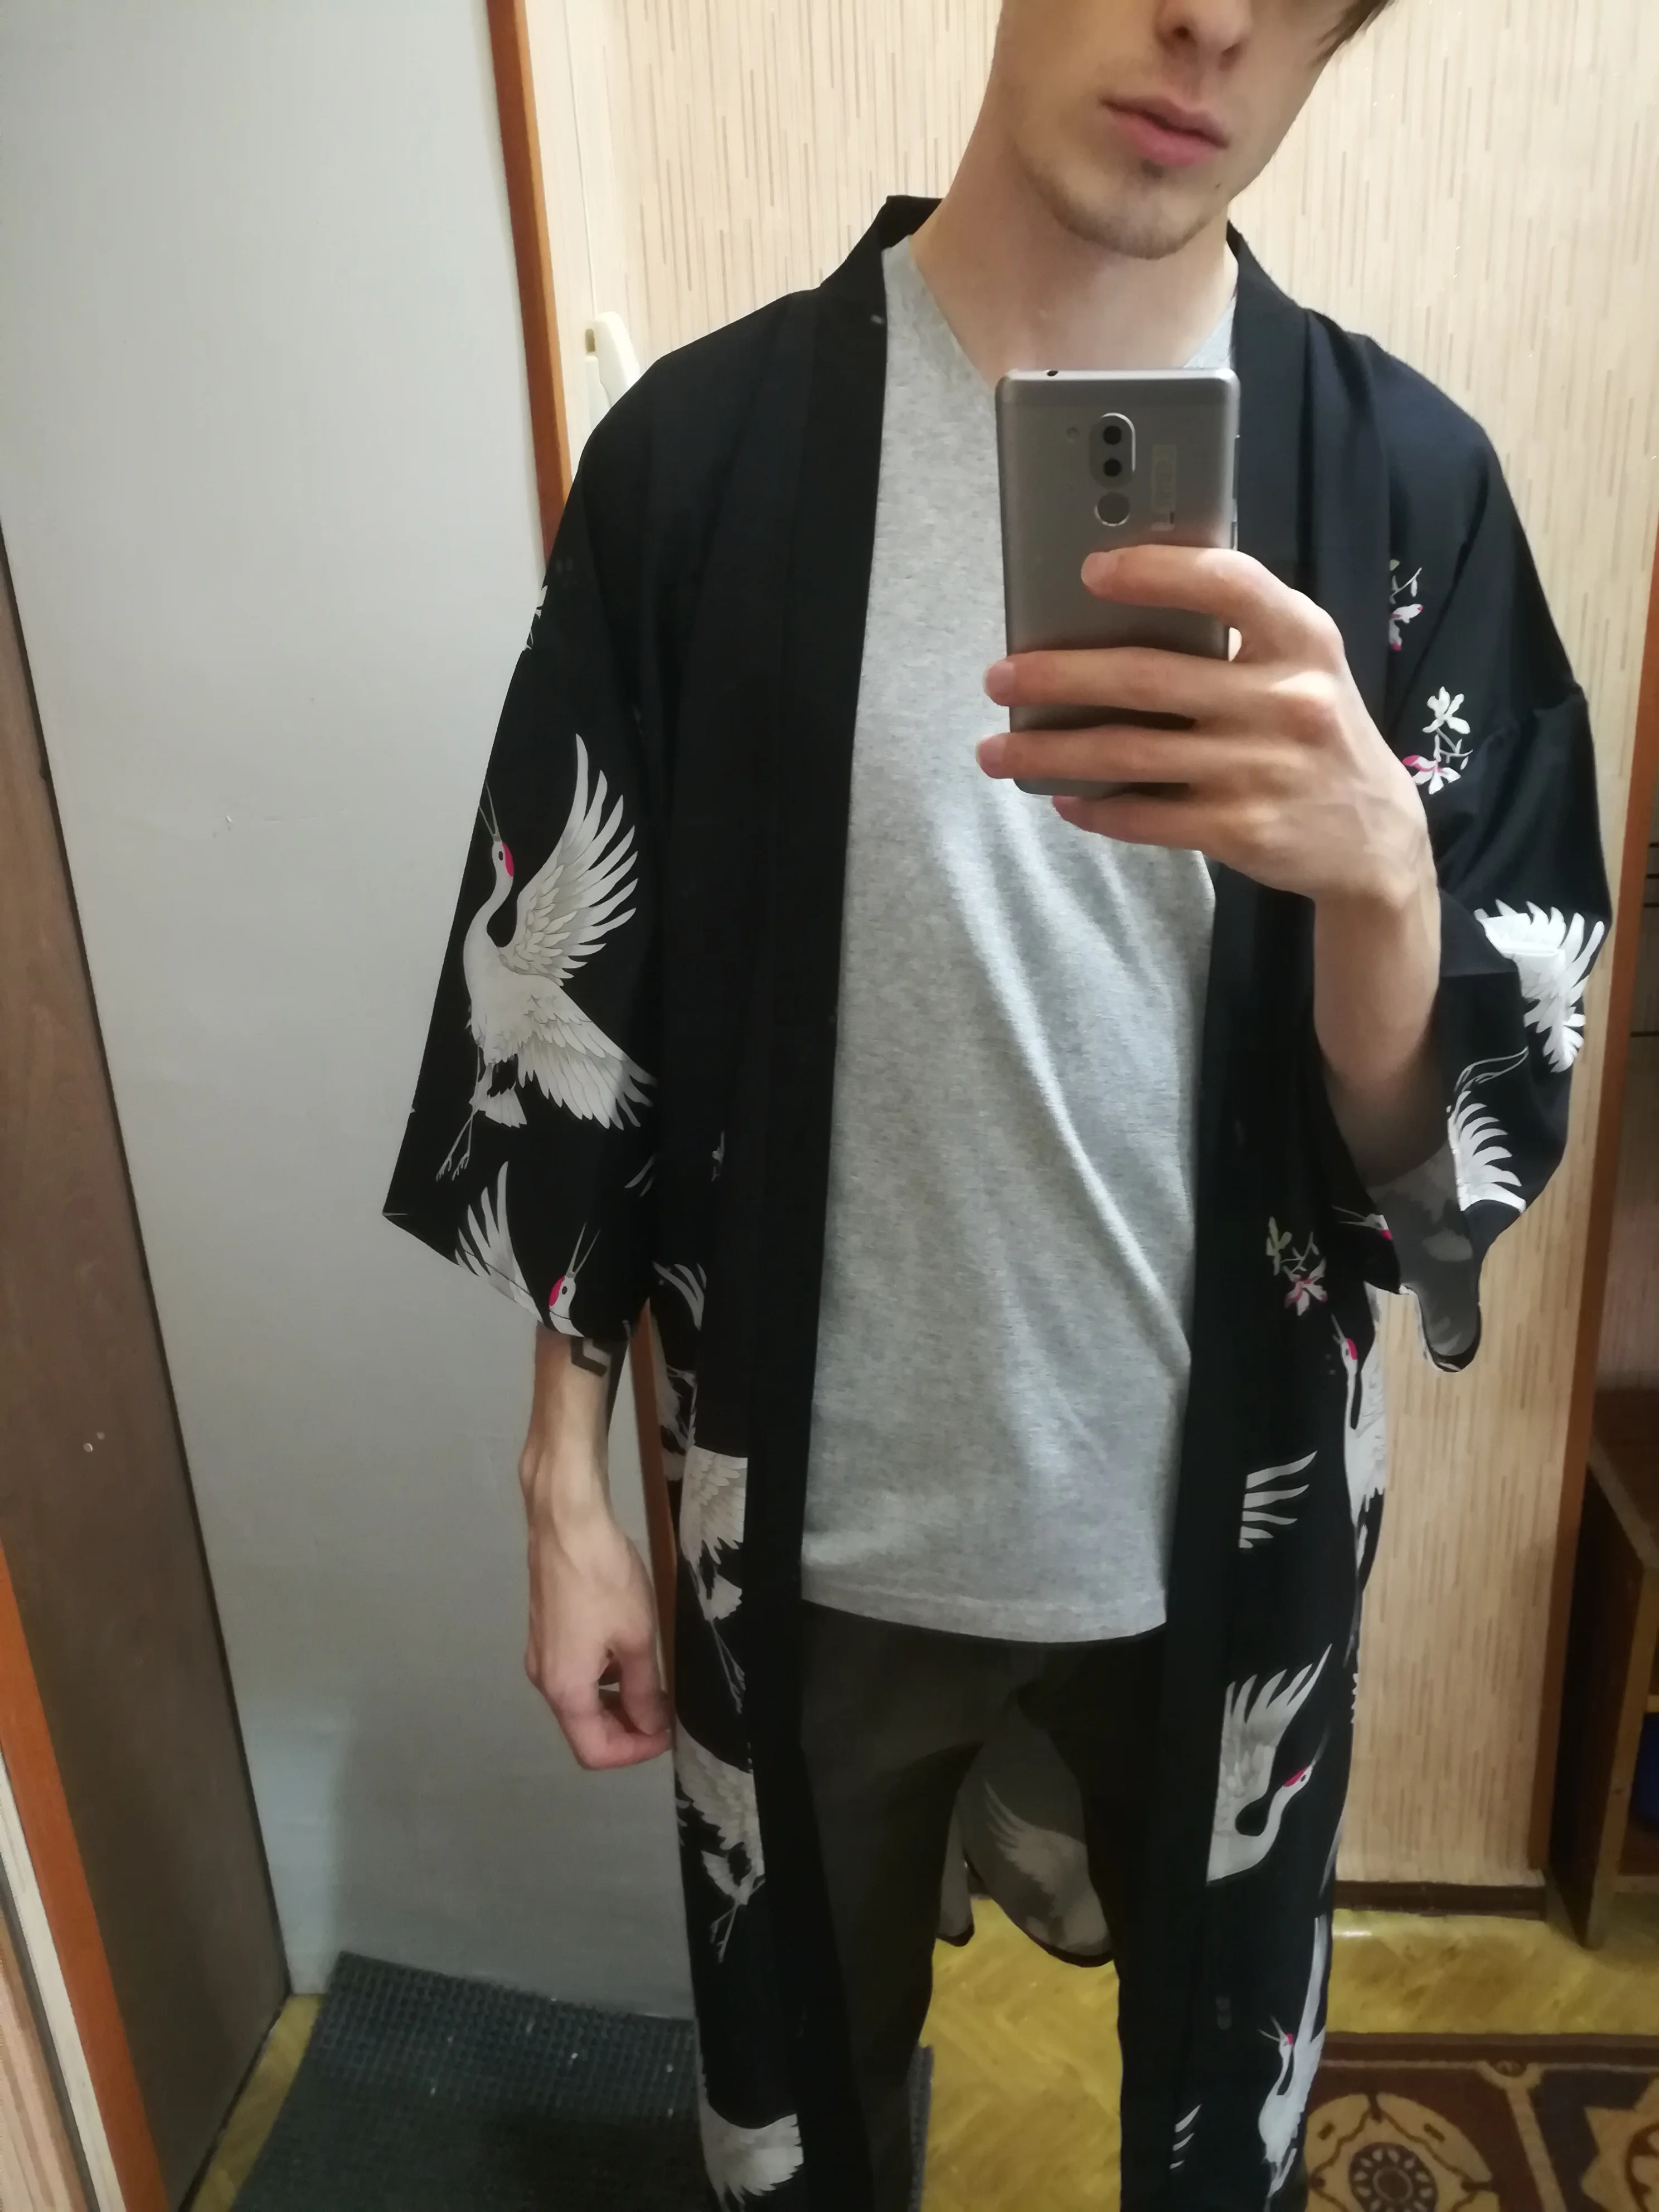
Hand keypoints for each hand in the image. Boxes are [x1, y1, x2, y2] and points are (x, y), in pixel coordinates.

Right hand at [523, 1490, 671, 1769]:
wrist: (567, 1523)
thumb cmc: (604, 1580)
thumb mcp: (636, 1638)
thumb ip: (643, 1690)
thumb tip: (650, 1725)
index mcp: (564, 1688)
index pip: (594, 1751)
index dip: (634, 1752)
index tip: (667, 1734)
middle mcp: (545, 1679)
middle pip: (584, 1729)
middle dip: (627, 1730)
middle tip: (666, 1713)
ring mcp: (541, 1654)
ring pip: (580, 1701)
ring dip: (616, 1703)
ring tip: (654, 1685)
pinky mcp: (545, 1632)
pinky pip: (575, 1674)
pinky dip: (603, 1679)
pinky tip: (628, 1656)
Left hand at [976, 545, 1431, 911]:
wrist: (1375, 839)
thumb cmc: (1316, 732)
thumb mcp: (1302, 667)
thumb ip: (1237, 633)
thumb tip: (1116, 608)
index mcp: (1303, 639)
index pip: (1228, 585)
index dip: (1155, 573)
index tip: (1089, 570)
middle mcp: (1286, 699)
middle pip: (1147, 678)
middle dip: (1059, 677)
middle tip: (1000, 677)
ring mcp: (1263, 770)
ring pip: (1130, 754)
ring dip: (1051, 752)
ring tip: (998, 749)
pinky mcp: (1242, 831)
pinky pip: (1146, 816)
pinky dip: (1095, 807)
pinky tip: (1061, 797)